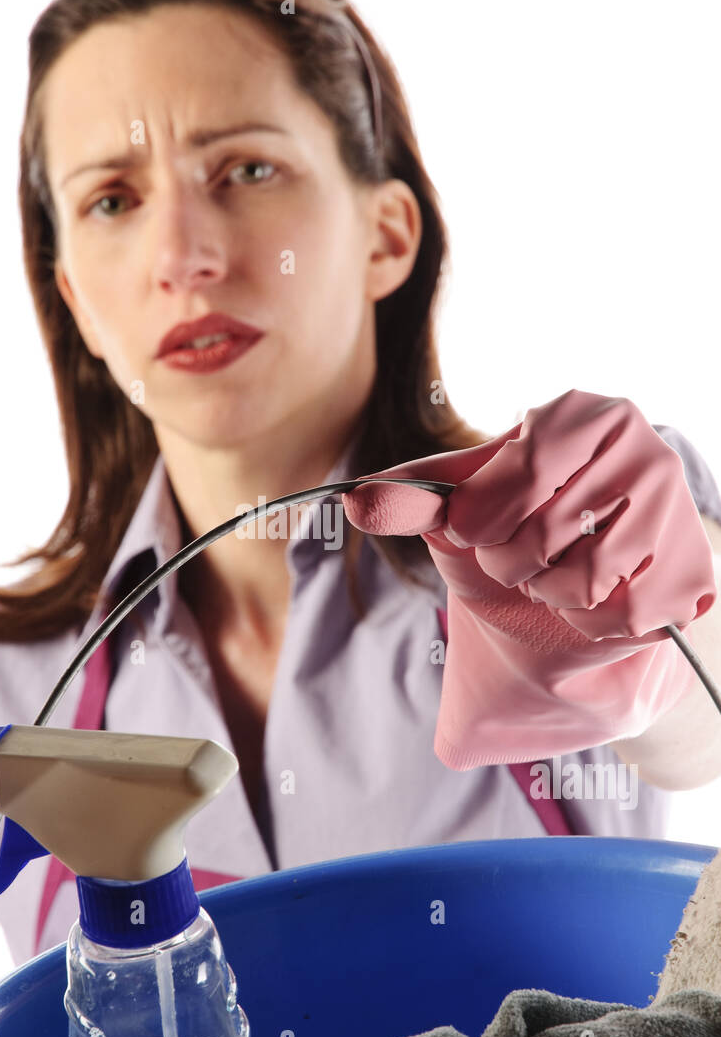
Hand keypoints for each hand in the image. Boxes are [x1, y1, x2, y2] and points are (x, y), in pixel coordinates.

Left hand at [344, 389, 715, 642]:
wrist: (602, 569)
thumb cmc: (529, 521)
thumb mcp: (470, 502)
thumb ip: (416, 496)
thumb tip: (350, 498)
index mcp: (584, 413)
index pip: (516, 477)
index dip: (482, 521)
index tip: (480, 528)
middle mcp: (644, 449)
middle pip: (539, 536)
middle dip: (510, 564)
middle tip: (523, 555)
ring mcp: (676, 510)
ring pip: (580, 582)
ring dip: (549, 595)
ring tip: (558, 574)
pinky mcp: (693, 571)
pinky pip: (617, 617)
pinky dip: (587, 622)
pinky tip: (596, 598)